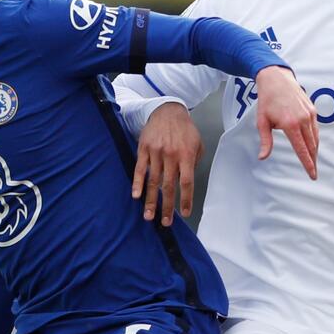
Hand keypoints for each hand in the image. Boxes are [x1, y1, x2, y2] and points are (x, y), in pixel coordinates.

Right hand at [131, 102, 202, 226]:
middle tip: (165, 222)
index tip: (185, 213)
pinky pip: (140, 169)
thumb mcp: (197, 143)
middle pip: (168, 186)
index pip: (186, 182)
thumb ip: (194, 162)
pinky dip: (137, 183)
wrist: (167, 110)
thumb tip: (187, 181)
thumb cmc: (185, 129)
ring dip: (151, 200)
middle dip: (167, 206)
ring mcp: (156, 152)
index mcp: (186, 155)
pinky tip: (136, 195)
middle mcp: (171, 155)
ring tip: (149, 215)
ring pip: (153, 181)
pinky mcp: (144, 149)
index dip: (185, 199)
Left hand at [253, 66, 318, 178]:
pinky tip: (312, 145)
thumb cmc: (267, 100)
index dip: (308, 164)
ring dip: (315, 150)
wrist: (276, 79)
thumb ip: (266, 141)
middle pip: (312, 146)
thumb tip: (263, 157)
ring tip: (313, 161)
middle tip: (314, 173)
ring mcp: (309, 114)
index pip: (302, 150)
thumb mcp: (262, 122)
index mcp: (290, 124)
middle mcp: (303, 120)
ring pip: (315, 138)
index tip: (312, 175)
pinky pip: (315, 128)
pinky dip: (315, 138)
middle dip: (313, 161)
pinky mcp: (312, 110)